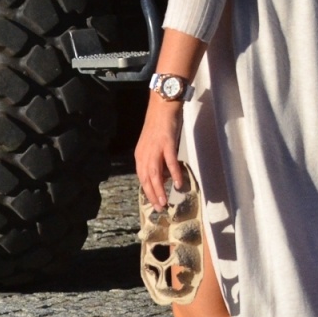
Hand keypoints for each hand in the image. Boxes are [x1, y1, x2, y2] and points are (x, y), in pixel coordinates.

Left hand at [134, 94, 185, 210]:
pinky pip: (169, 161)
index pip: (142, 178)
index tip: (154, 205)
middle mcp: (144, 154)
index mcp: (140, 156)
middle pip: (146, 178)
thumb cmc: (159, 128)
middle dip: (152, 195)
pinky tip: (177, 184)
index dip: (148, 192)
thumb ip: (158, 163)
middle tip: (160, 209)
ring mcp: (154, 149)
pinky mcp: (165, 143)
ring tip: (165, 202)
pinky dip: (173, 173)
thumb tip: (164, 179)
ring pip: (155, 173)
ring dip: (159, 189)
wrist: (161, 108)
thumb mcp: (155, 148)